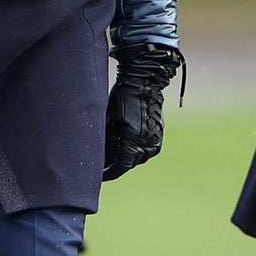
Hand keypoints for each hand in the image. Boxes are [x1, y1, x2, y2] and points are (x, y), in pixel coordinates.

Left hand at [104, 44, 181, 179]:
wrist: (144, 80)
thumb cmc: (123, 97)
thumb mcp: (109, 121)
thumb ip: (108, 143)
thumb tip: (102, 160)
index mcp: (135, 143)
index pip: (120, 168)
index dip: (107, 173)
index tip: (96, 175)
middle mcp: (149, 145)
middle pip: (129, 164)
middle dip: (115, 165)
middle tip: (100, 165)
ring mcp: (156, 140)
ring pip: (138, 158)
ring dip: (126, 158)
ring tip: (110, 155)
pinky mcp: (159, 133)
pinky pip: (146, 149)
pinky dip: (135, 150)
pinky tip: (124, 144)